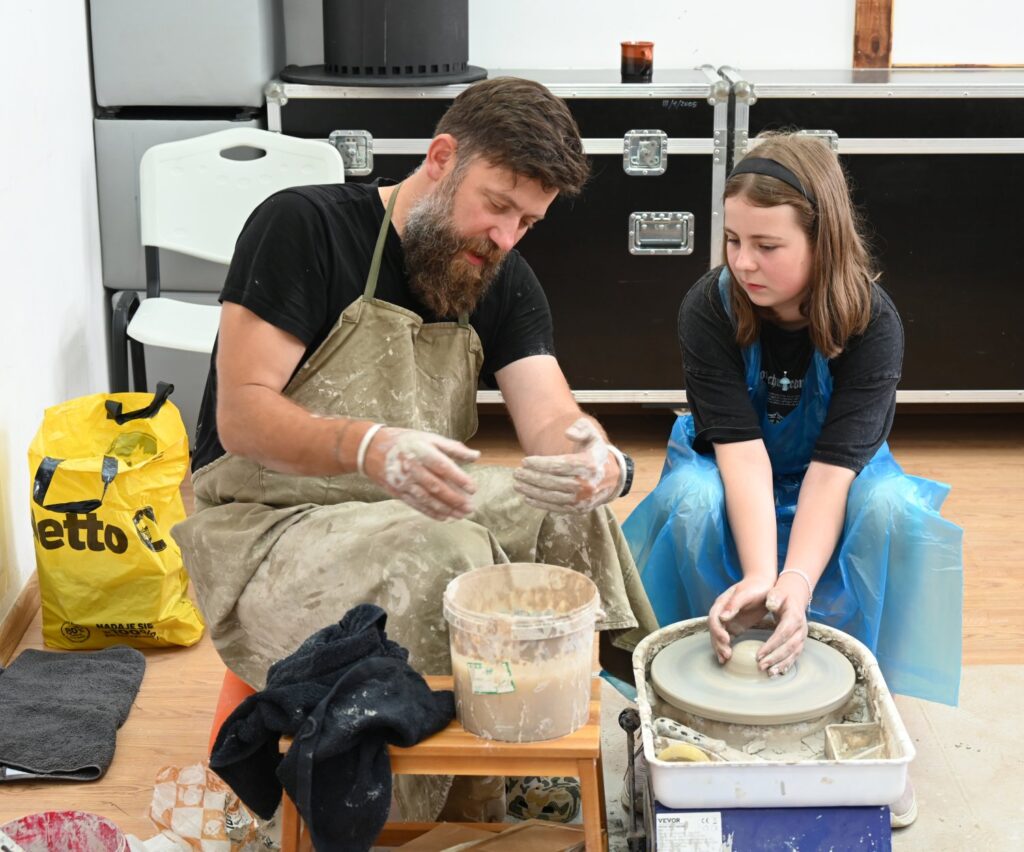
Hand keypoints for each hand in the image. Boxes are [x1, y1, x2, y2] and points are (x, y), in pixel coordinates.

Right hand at [362, 426, 479, 520]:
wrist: (370, 449)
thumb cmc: (405, 441)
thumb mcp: (428, 438)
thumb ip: (453, 447)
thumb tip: (476, 456)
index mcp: (421, 450)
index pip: (443, 466)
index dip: (459, 478)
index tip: (473, 489)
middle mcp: (412, 467)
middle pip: (436, 486)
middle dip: (455, 499)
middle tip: (471, 507)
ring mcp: (404, 481)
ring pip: (427, 498)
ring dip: (446, 509)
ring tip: (462, 515)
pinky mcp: (398, 492)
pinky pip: (417, 504)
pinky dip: (431, 512)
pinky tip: (444, 517)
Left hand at [512, 418, 619, 513]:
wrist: (612, 478)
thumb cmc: (595, 453)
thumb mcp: (593, 435)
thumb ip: (581, 428)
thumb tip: (568, 433)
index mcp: (589, 464)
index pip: (559, 465)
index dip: (539, 464)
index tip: (524, 461)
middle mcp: (587, 484)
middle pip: (553, 482)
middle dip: (532, 478)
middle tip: (517, 473)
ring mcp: (583, 499)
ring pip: (553, 497)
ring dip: (532, 492)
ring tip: (518, 485)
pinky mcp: (579, 509)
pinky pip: (557, 508)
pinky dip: (541, 504)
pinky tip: (528, 497)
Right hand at [707, 575, 773, 663]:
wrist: (763, 585)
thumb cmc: (755, 587)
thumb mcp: (745, 593)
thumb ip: (734, 604)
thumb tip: (722, 617)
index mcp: (721, 603)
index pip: (714, 619)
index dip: (718, 630)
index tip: (726, 640)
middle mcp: (721, 613)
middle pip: (714, 630)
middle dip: (718, 643)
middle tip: (726, 655)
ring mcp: (727, 621)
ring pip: (718, 636)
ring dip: (719, 648)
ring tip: (724, 660)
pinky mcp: (735, 626)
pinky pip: (727, 639)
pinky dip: (725, 648)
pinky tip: (727, 658)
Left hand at [756, 573, 810, 676]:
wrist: (794, 597)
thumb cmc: (782, 596)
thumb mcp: (777, 593)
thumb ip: (774, 597)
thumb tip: (770, 604)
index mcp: (794, 618)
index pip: (783, 634)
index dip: (771, 645)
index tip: (758, 654)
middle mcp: (801, 629)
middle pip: (789, 647)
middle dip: (775, 658)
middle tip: (760, 666)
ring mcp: (802, 637)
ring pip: (793, 654)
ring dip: (781, 664)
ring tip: (769, 673)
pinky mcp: (800, 642)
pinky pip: (795, 656)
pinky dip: (787, 665)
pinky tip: (778, 672)